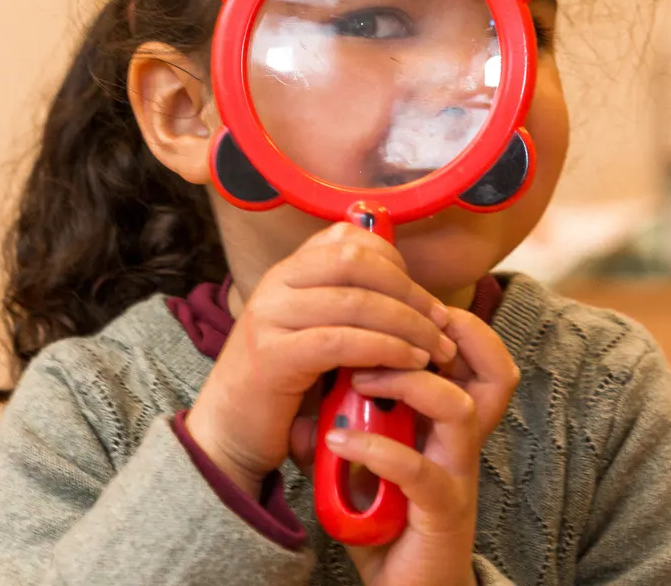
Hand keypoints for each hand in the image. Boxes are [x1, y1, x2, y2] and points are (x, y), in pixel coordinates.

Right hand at [186, 223, 454, 498]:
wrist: (229, 431)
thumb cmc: (283, 383)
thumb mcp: (314, 330)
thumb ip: (345, 304)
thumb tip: (402, 283)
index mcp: (289, 271)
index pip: (348, 239)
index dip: (394, 260)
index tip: (422, 296)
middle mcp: (276, 283)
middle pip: (355, 261)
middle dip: (408, 290)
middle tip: (441, 321)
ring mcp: (270, 316)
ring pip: (355, 301)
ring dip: (408, 324)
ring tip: (436, 349)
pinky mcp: (273, 357)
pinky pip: (341, 341)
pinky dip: (385, 348)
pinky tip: (410, 362)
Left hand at [321, 308, 518, 585]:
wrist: (402, 585)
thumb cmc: (385, 516)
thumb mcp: (361, 457)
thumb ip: (344, 421)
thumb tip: (306, 390)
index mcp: (449, 419)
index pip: (481, 356)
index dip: (453, 322)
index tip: (395, 304)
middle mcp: (463, 440)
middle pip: (493, 371)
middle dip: (441, 338)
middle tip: (382, 328)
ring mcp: (457, 474)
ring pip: (456, 407)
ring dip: (405, 384)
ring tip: (359, 380)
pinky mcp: (442, 512)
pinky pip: (419, 471)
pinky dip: (377, 450)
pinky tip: (340, 445)